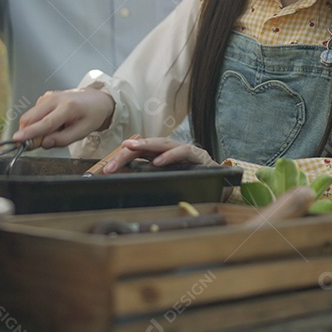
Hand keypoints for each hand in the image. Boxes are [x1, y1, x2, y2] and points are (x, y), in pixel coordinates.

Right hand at [13, 88, 114, 148]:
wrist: (96, 99)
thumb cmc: (91, 115)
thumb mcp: (83, 131)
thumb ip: (63, 139)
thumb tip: (44, 143)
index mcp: (68, 107)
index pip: (45, 122)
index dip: (30, 132)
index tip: (17, 139)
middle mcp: (55, 99)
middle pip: (31, 117)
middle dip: (28, 133)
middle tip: (38, 143)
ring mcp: (48, 96)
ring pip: (30, 116)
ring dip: (34, 128)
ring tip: (54, 130)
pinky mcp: (44, 97)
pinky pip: (34, 113)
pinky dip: (37, 122)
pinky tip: (52, 123)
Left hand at [99, 137, 217, 173]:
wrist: (222, 184)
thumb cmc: (193, 182)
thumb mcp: (168, 181)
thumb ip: (152, 179)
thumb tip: (126, 187)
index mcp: (164, 156)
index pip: (141, 152)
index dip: (125, 157)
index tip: (108, 166)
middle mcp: (173, 150)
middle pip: (149, 145)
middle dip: (132, 148)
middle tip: (117, 151)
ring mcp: (186, 151)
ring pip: (164, 143)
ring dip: (147, 144)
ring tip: (132, 148)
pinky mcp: (199, 156)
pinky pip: (184, 152)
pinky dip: (170, 156)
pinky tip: (158, 161)